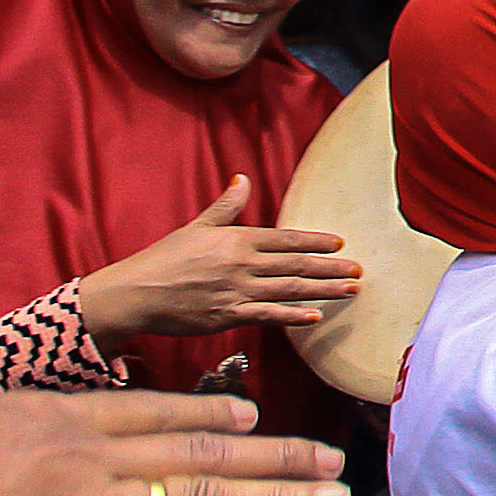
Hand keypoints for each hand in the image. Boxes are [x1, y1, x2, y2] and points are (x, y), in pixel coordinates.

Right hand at [77, 178, 360, 353]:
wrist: (136, 292)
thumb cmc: (163, 258)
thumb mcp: (196, 226)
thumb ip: (225, 205)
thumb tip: (243, 179)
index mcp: (236, 239)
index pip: (285, 238)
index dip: (315, 241)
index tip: (340, 244)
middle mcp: (242, 264)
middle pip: (296, 265)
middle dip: (331, 267)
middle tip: (358, 269)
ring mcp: (237, 291)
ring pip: (290, 289)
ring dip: (324, 290)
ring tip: (351, 290)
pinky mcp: (229, 316)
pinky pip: (268, 315)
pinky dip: (293, 316)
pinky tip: (316, 316)